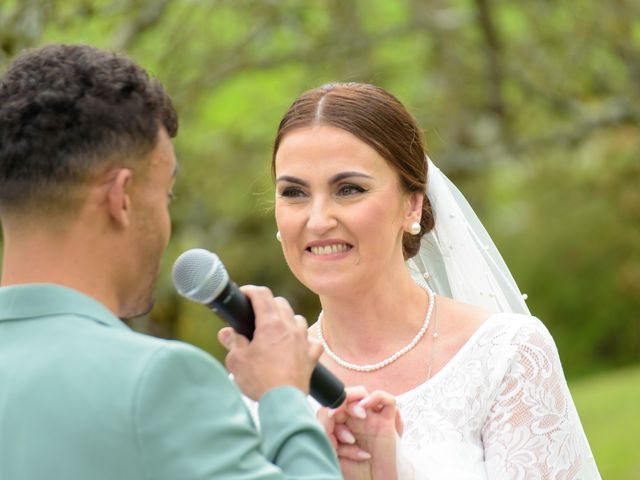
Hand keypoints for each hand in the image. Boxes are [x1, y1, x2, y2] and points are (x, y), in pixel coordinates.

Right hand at [217, 285, 322, 399]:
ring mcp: (303, 341)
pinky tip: (297, 347)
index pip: (262, 295)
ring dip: (286, 320)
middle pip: (281, 303)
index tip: (243, 294)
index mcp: (271, 324)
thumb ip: (232, 342)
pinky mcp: (311, 356)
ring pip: (297, 319)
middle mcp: (290, 328)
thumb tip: (227, 333)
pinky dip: (304, 340)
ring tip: (275, 330)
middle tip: (254, 314)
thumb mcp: (237, 361)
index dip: (250, 291)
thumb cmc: (259, 381)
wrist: (283, 403)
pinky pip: (311, 341)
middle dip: (267, 303)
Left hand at [317, 386, 401, 479]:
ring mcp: (372, 420)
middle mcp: (356, 420)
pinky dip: (377, 397)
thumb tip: (327, 409)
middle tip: (342, 420)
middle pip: (346, 397)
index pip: (333, 405)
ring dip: (356, 401)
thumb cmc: (353, 471)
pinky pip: (389, 401)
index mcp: (341, 425)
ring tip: (358, 415)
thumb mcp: (331, 450)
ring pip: (363, 395)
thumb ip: (326, 428)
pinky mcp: (388, 422)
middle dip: (342, 406)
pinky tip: (367, 406)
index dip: (330, 407)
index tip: (330, 417)